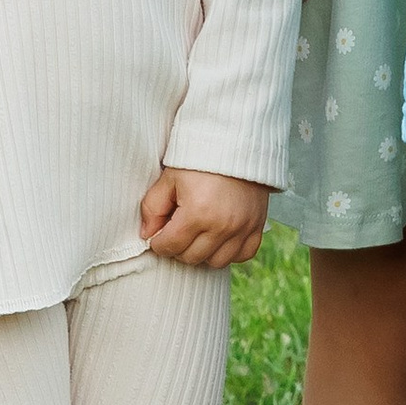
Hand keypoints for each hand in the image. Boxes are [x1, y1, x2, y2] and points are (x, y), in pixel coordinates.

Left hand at [139, 169, 271, 269]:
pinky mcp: (257, 225)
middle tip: (177, 232)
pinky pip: (244, 255)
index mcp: (197, 213)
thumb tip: (148, 235)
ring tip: (198, 236)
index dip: (158, 243)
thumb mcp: (169, 178)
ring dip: (204, 253)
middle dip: (178, 248)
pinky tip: (221, 239)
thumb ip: (153, 208)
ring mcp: (242, 228)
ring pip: (217, 262)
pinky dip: (231, 252)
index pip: (170, 247)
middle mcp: (222, 225)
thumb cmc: (199, 160)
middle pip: (191, 258)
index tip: (159, 233)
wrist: (237, 142)